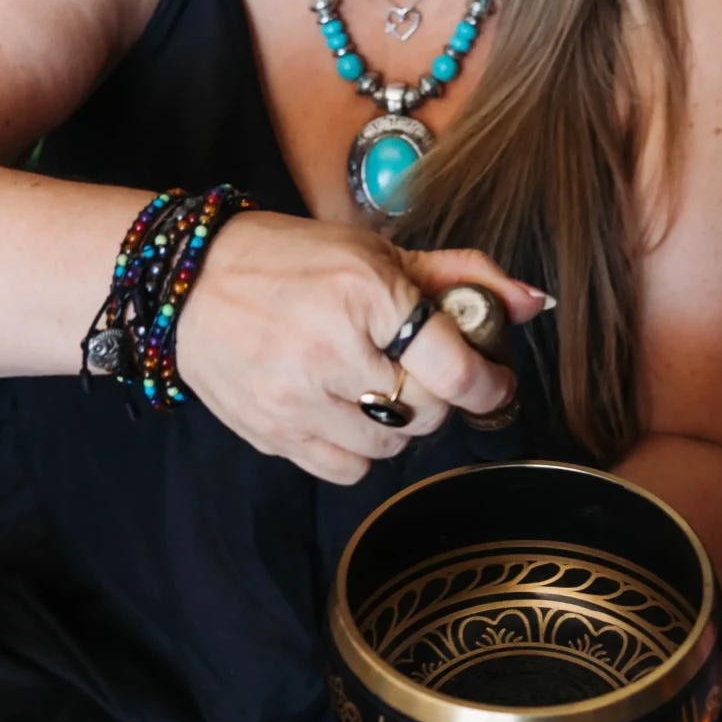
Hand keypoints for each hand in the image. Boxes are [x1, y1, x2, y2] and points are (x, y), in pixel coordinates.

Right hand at [175, 209, 549, 481]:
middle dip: (438, 399)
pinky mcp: (271, 432)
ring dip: (398, 425)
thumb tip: (535, 302)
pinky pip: (345, 468)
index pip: (453, 368)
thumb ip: (460, 276)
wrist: (186, 281)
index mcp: (365, 294)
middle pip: (426, 413)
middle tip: (422, 375)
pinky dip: (357, 450)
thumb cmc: (288, 259)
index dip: (488, 383)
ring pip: (388, 447)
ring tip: (377, 390)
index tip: (492, 382)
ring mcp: (296, 398)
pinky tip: (344, 413)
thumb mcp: (374, 253)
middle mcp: (331, 351)